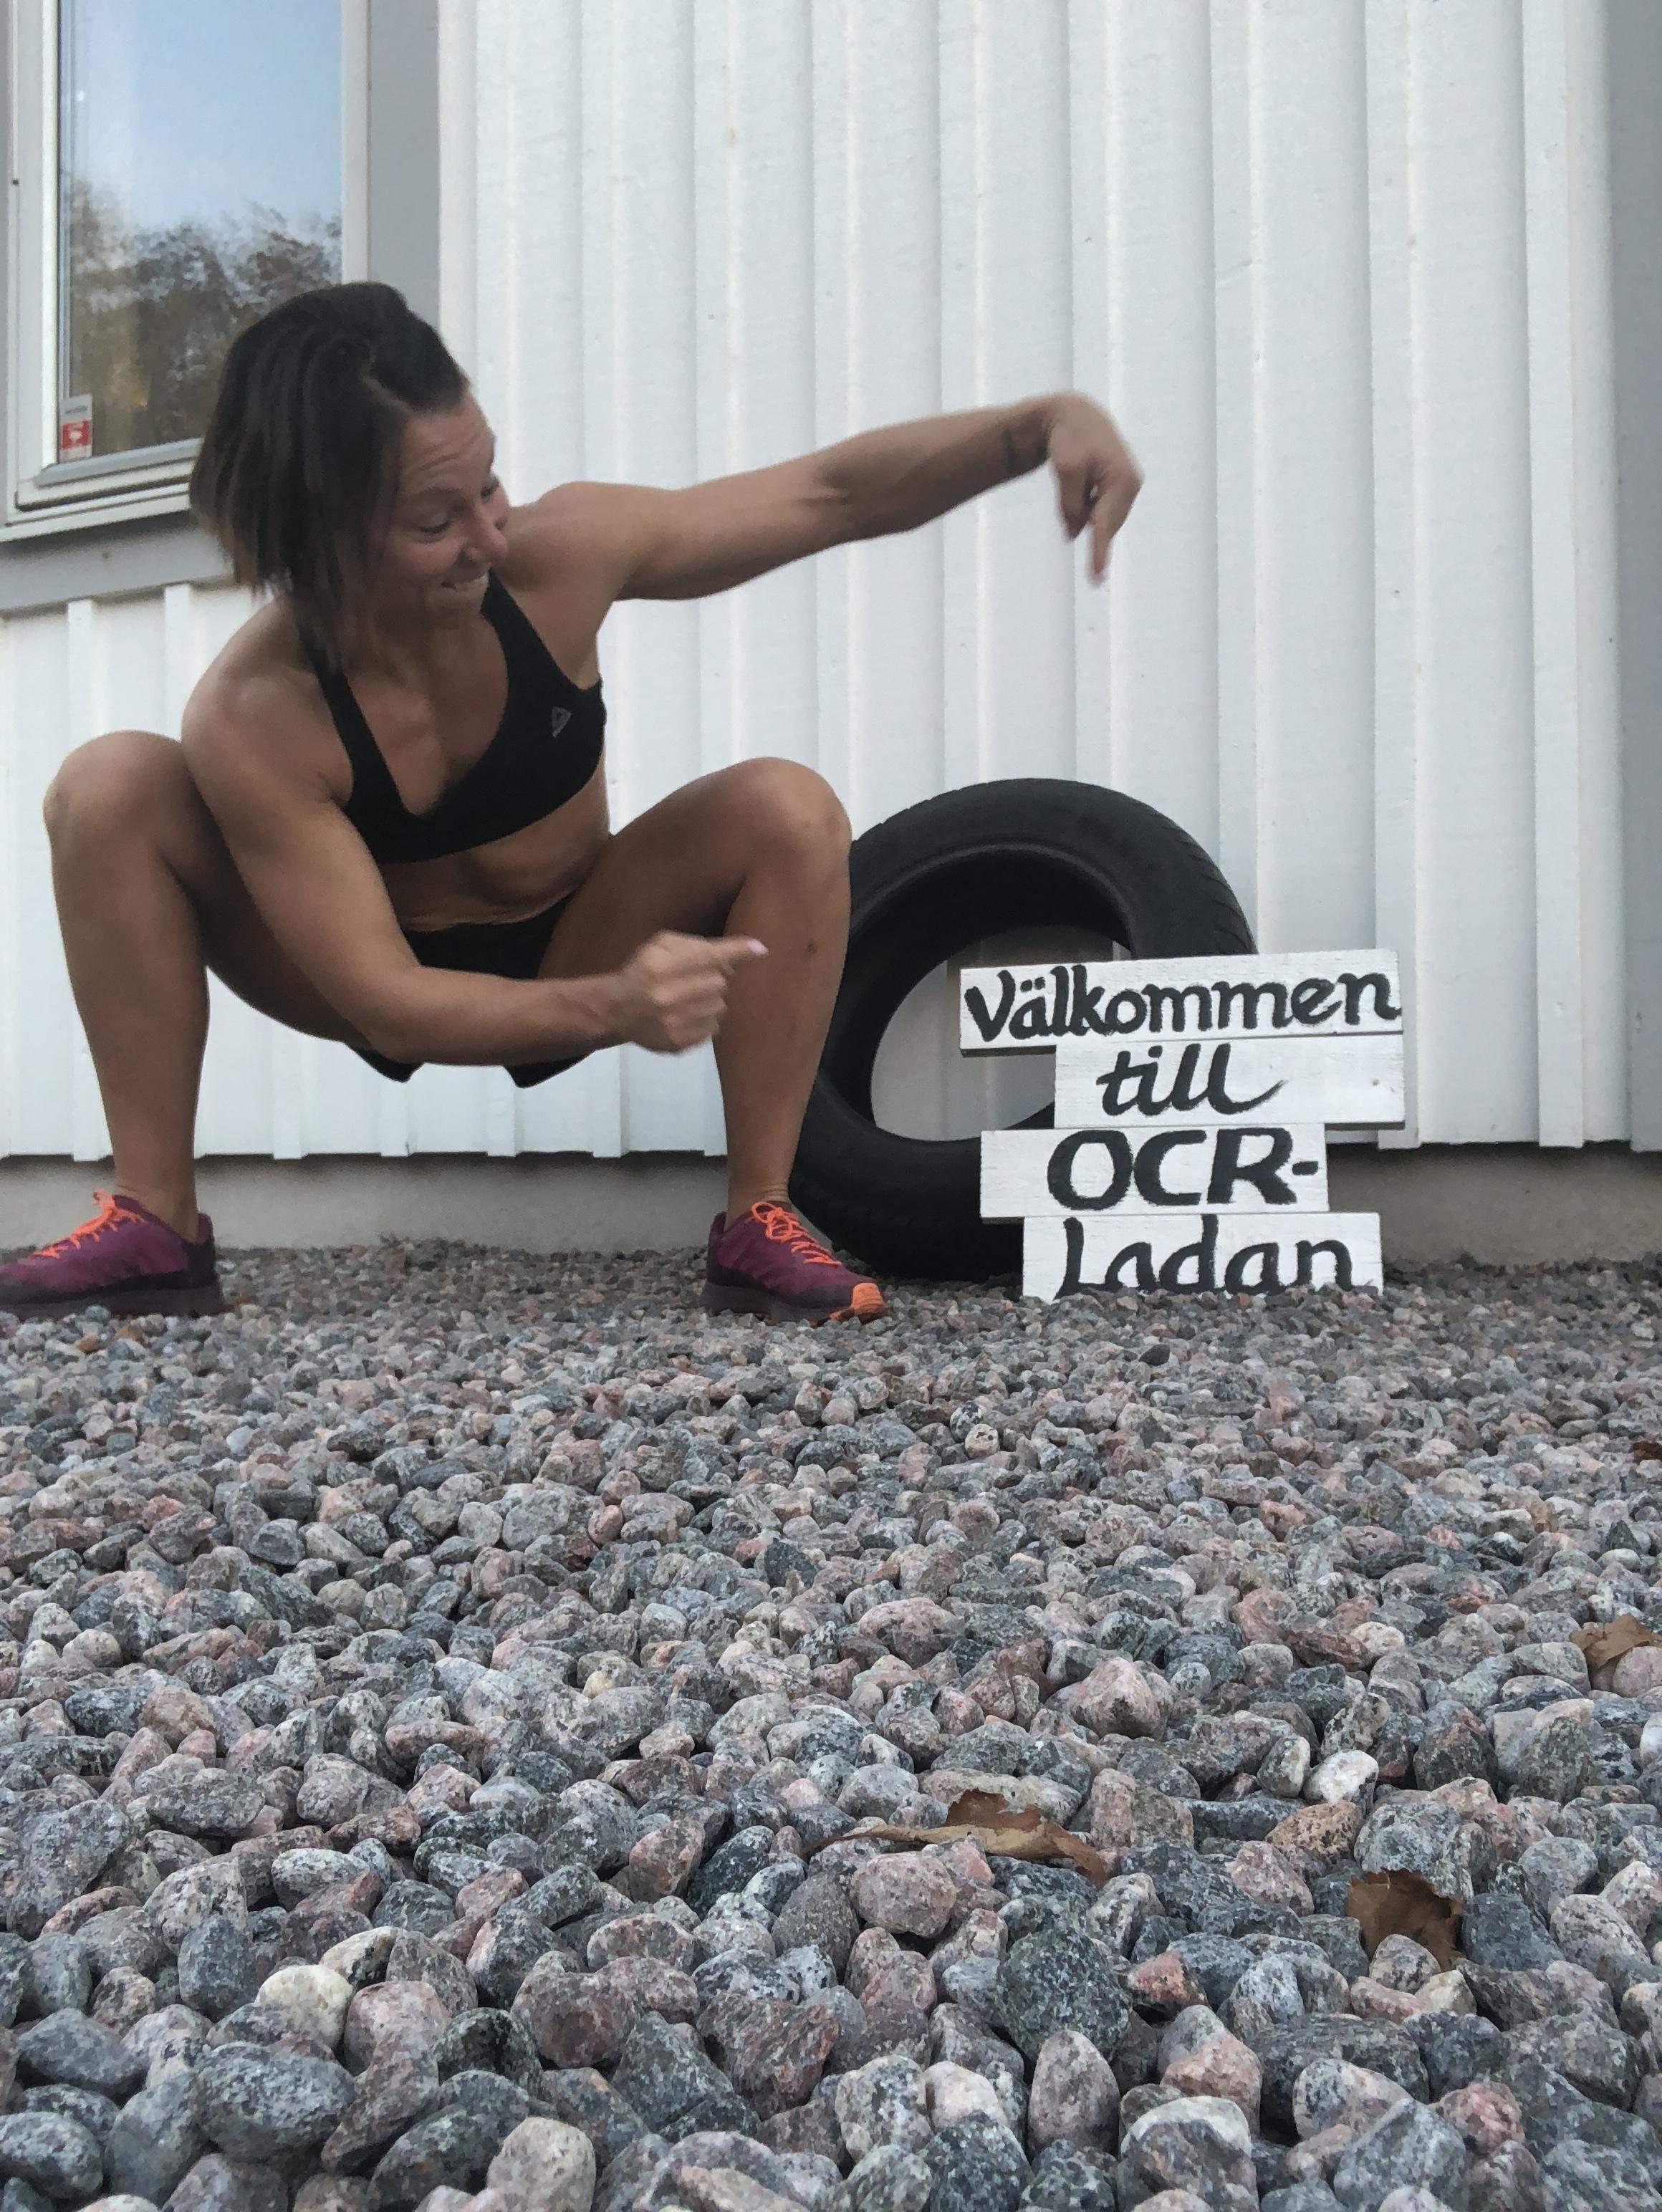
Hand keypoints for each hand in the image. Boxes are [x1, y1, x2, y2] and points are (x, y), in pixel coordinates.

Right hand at [610, 931, 766, 1052]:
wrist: (617, 1009)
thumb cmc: (643, 970)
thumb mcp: (662, 946)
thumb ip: (697, 945)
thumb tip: (738, 958)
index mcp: (664, 966)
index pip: (710, 957)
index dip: (737, 952)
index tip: (760, 950)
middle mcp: (670, 995)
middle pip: (720, 983)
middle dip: (713, 979)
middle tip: (696, 980)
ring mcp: (675, 1022)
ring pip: (720, 1007)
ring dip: (711, 1000)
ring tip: (690, 998)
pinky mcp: (679, 1042)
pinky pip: (713, 1028)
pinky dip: (706, 1019)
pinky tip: (687, 1014)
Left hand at [1045, 395, 1141, 583]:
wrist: (1076, 415)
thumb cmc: (1070, 440)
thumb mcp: (1065, 471)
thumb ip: (1070, 506)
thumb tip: (1075, 534)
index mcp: (1122, 480)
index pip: (1105, 525)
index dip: (1098, 553)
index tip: (1096, 579)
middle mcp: (1132, 485)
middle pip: (1102, 523)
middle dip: (1082, 516)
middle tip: (1071, 482)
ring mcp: (1130, 487)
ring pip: (1100, 518)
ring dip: (1083, 508)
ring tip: (1077, 475)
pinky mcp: (1122, 488)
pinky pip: (1099, 510)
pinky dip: (1087, 504)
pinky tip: (1084, 477)